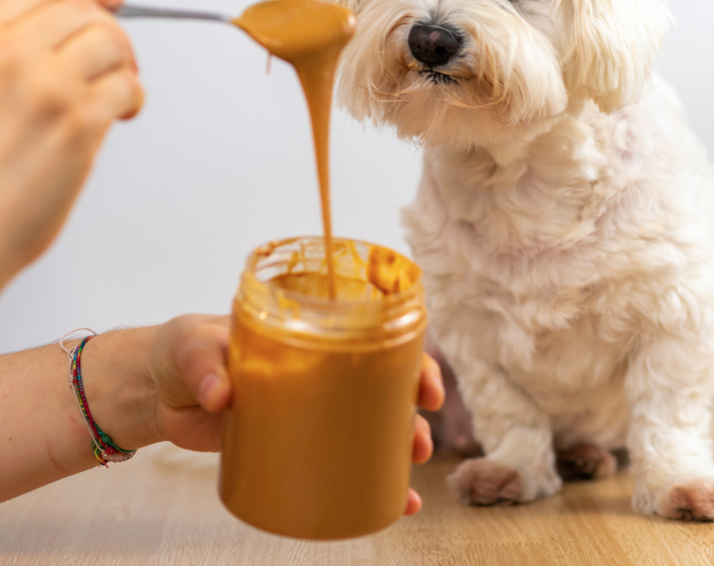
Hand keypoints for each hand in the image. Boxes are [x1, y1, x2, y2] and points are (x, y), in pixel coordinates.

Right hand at [0, 0, 143, 287]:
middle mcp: (6, 54)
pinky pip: (127, 86)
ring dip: (126, 64)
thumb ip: (11, 59)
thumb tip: (68, 34)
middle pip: (84, 10)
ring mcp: (42, 85)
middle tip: (117, 61)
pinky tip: (121, 114)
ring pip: (112, 41)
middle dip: (112, 31)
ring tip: (117, 93)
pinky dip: (134, 97)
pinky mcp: (76, 121)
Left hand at [145, 315, 444, 514]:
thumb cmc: (184, 349)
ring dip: (396, 455)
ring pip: (368, 431)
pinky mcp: (288, 446)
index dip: (411, 363)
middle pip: (384, 392)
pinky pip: (334, 464)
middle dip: (412, 419)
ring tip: (409, 483)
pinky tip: (386, 508)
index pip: (376, 342)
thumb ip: (205, 366)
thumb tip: (222, 396)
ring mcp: (308, 411)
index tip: (426, 388)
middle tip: (419, 444)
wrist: (155, 387)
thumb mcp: (193, 347)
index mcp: (314, 337)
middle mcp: (321, 373)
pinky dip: (361, 487)